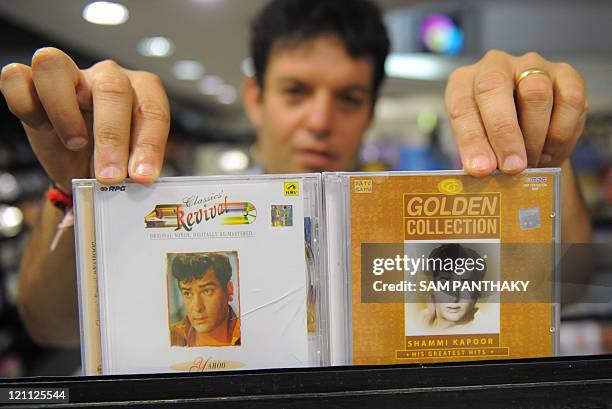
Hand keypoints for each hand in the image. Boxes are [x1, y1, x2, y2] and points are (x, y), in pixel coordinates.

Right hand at [0, 47, 169, 191]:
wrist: (83, 166)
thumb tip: (137, 183)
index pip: (152, 109)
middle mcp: (107, 75)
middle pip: (111, 88)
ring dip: (64, 113)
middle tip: (110, 176)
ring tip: (75, 144)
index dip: (149, 145)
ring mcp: (68, 74)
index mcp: (142, 90)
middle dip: (112, 138)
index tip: (142, 177)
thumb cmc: (110, 159)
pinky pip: (16, 78)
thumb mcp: (130, 165)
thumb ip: (135, 168)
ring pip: (54, 65)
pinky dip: (27, 107)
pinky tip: (44, 129)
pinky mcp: (31, 84)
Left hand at [445, 50, 587, 175]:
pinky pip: (570, 100)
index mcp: (463, 81)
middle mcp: (495, 65)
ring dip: (534, 137)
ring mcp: (531, 66)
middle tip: (512, 167)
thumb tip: (484, 170)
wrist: (526, 129)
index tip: (480, 168)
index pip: (461, 105)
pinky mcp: (565, 74)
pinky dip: (561, 134)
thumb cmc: (494, 136)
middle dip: (504, 134)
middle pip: (494, 88)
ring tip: (530, 163)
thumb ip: (479, 153)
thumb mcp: (478, 143)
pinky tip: (550, 154)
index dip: (471, 139)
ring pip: (535, 94)